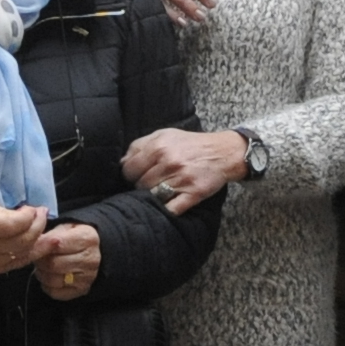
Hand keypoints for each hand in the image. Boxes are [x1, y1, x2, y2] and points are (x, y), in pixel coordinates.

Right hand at [0, 198, 53, 274]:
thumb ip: (3, 210)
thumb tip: (27, 214)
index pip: (9, 225)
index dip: (26, 217)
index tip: (32, 208)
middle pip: (20, 240)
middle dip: (37, 226)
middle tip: (43, 213)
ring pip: (23, 253)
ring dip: (41, 240)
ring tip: (46, 225)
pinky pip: (21, 262)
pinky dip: (36, 252)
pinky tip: (46, 243)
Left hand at [34, 223, 101, 299]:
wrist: (93, 253)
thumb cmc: (74, 238)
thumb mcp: (65, 228)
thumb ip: (49, 235)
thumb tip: (33, 244)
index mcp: (87, 238)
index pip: (57, 245)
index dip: (42, 246)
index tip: (36, 245)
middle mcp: (90, 259)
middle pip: (53, 264)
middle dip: (40, 261)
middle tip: (37, 257)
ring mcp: (87, 277)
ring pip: (52, 280)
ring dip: (42, 273)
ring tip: (42, 266)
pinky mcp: (81, 291)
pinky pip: (55, 293)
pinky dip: (47, 285)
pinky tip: (49, 276)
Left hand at [122, 128, 246, 215]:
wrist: (222, 152)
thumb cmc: (189, 144)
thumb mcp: (164, 135)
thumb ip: (140, 145)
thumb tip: (122, 162)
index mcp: (158, 147)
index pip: (129, 169)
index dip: (130, 174)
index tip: (136, 175)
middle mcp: (168, 162)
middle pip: (139, 184)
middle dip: (141, 186)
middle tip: (150, 183)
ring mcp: (181, 179)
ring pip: (152, 196)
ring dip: (152, 196)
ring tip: (159, 190)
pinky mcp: (192, 194)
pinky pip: (171, 209)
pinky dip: (166, 209)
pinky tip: (167, 204)